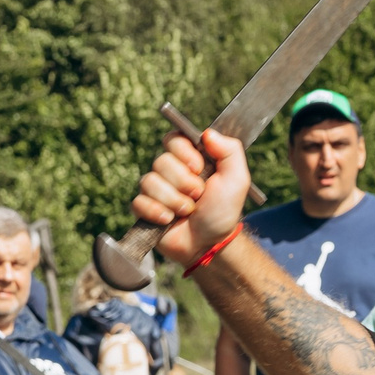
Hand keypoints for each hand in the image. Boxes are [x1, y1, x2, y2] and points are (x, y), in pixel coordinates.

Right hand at [134, 130, 254, 264]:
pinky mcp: (144, 208)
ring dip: (174, 201)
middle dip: (183, 182)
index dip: (183, 153)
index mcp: (190, 158)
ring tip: (187, 211)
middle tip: (198, 195)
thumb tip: (207, 132)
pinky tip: (168, 220)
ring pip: (149, 182)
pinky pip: (138, 202)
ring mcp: (156, 189)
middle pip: (161, 161)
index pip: (173, 139)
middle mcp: (170, 171)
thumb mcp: (237, 179)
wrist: (211, 243)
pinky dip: (156, 212)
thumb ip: (230, 150)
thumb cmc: (223, 211)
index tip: (199, 168)